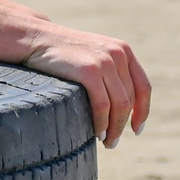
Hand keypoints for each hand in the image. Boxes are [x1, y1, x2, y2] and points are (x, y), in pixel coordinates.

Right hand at [20, 25, 150, 145]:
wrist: (37, 37)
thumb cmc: (62, 51)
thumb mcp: (94, 54)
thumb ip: (110, 71)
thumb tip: (123, 105)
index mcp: (123, 50)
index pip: (143, 86)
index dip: (143, 111)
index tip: (136, 129)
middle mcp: (118, 54)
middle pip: (130, 99)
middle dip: (123, 125)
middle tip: (112, 142)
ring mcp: (104, 62)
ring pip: (119, 105)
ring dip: (114, 128)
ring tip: (106, 142)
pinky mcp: (89, 70)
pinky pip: (102, 105)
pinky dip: (102, 122)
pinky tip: (96, 133)